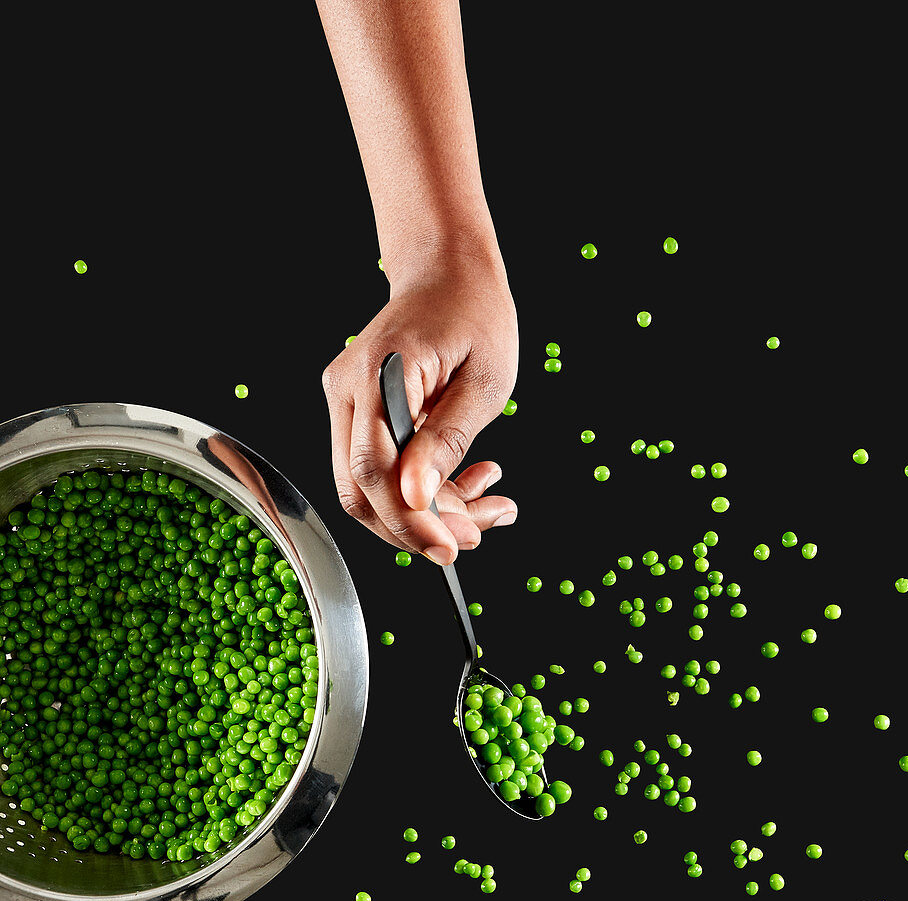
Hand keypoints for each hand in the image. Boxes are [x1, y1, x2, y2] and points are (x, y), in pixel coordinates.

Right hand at [322, 249, 517, 564]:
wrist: (450, 272)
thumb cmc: (474, 314)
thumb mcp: (483, 383)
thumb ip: (446, 441)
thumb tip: (417, 498)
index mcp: (379, 375)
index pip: (374, 470)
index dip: (410, 521)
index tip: (450, 550)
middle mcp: (348, 390)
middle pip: (361, 489)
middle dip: (419, 527)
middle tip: (476, 535)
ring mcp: (348, 401)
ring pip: (371, 487)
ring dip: (428, 513)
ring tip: (488, 506)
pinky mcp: (360, 412)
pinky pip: (382, 468)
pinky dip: (424, 490)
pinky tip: (471, 481)